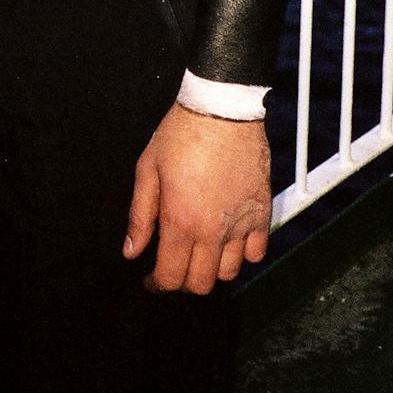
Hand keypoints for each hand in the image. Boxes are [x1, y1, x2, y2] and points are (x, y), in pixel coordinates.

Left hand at [122, 102, 270, 294]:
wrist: (221, 108)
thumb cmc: (182, 133)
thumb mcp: (148, 169)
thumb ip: (139, 215)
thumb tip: (131, 250)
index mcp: (180, 220)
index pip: (170, 276)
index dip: (157, 284)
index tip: (151, 279)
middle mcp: (212, 230)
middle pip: (200, 283)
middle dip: (182, 281)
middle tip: (173, 266)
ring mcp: (241, 224)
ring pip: (229, 273)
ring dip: (212, 269)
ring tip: (200, 252)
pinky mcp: (261, 212)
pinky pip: (257, 253)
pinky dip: (243, 254)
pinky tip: (229, 240)